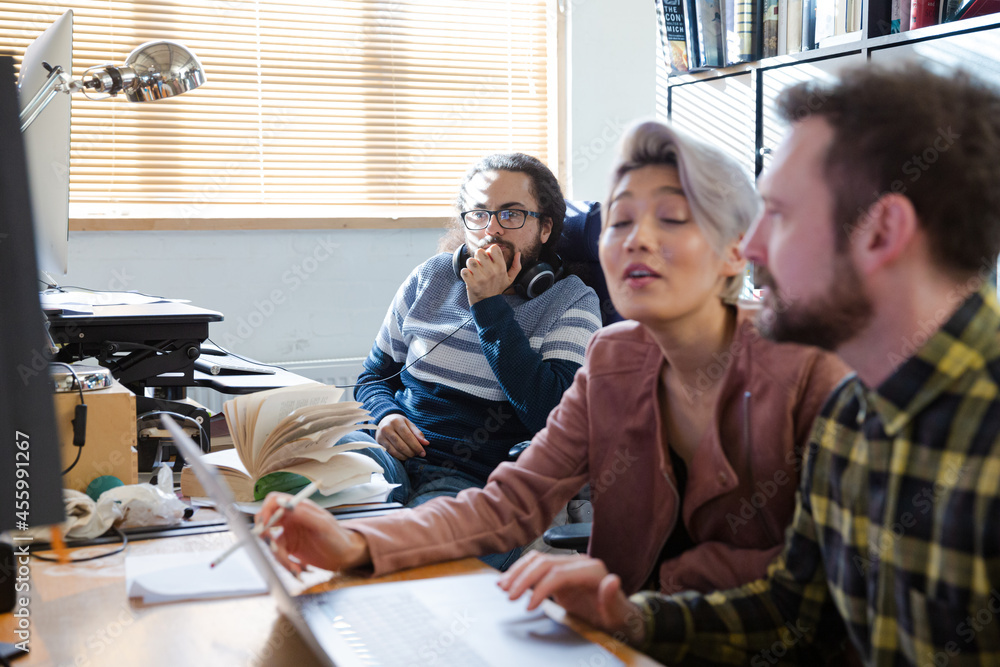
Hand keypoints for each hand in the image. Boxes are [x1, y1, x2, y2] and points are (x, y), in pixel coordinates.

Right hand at [254, 493, 370, 574]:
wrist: (345, 556)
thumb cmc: (338, 537)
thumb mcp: (322, 525)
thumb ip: (304, 514)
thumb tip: (285, 505)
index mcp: (299, 507)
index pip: (274, 501)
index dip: (265, 511)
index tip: (265, 526)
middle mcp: (292, 518)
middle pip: (267, 521)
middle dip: (266, 536)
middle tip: (274, 549)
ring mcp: (289, 533)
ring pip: (271, 542)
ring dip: (280, 557)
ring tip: (294, 568)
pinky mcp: (290, 548)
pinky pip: (278, 554)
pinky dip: (285, 564)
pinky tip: (297, 570)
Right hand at [376, 413, 428, 459]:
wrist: (384, 420)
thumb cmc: (399, 422)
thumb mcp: (409, 424)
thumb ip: (417, 433)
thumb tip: (426, 443)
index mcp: (396, 421)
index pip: (408, 436)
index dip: (416, 446)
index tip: (423, 453)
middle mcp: (387, 428)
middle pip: (401, 445)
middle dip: (411, 452)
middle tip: (417, 455)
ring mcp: (381, 436)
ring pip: (395, 450)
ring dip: (405, 456)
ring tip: (411, 455)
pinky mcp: (378, 442)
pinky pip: (390, 452)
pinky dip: (398, 456)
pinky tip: (404, 456)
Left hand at [461, 244, 520, 304]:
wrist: (488, 304)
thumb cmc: (497, 288)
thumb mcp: (510, 279)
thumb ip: (516, 266)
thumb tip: (518, 253)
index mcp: (501, 268)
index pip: (493, 248)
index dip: (489, 251)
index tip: (488, 258)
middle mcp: (492, 272)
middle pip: (479, 252)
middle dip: (477, 257)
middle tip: (479, 264)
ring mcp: (481, 278)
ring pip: (470, 261)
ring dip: (470, 265)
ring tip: (474, 270)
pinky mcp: (472, 284)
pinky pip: (464, 271)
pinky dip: (465, 273)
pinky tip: (469, 276)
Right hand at [497, 552, 646, 645]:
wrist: (619, 616)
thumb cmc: (618, 616)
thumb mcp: (618, 614)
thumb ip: (613, 598)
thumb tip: (613, 580)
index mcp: (592, 571)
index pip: (558, 573)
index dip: (540, 588)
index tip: (528, 606)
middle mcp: (579, 563)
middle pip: (544, 563)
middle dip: (523, 578)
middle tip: (508, 596)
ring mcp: (568, 565)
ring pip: (537, 560)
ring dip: (518, 572)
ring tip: (501, 586)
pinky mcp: (560, 571)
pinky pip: (537, 567)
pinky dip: (521, 572)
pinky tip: (509, 581)